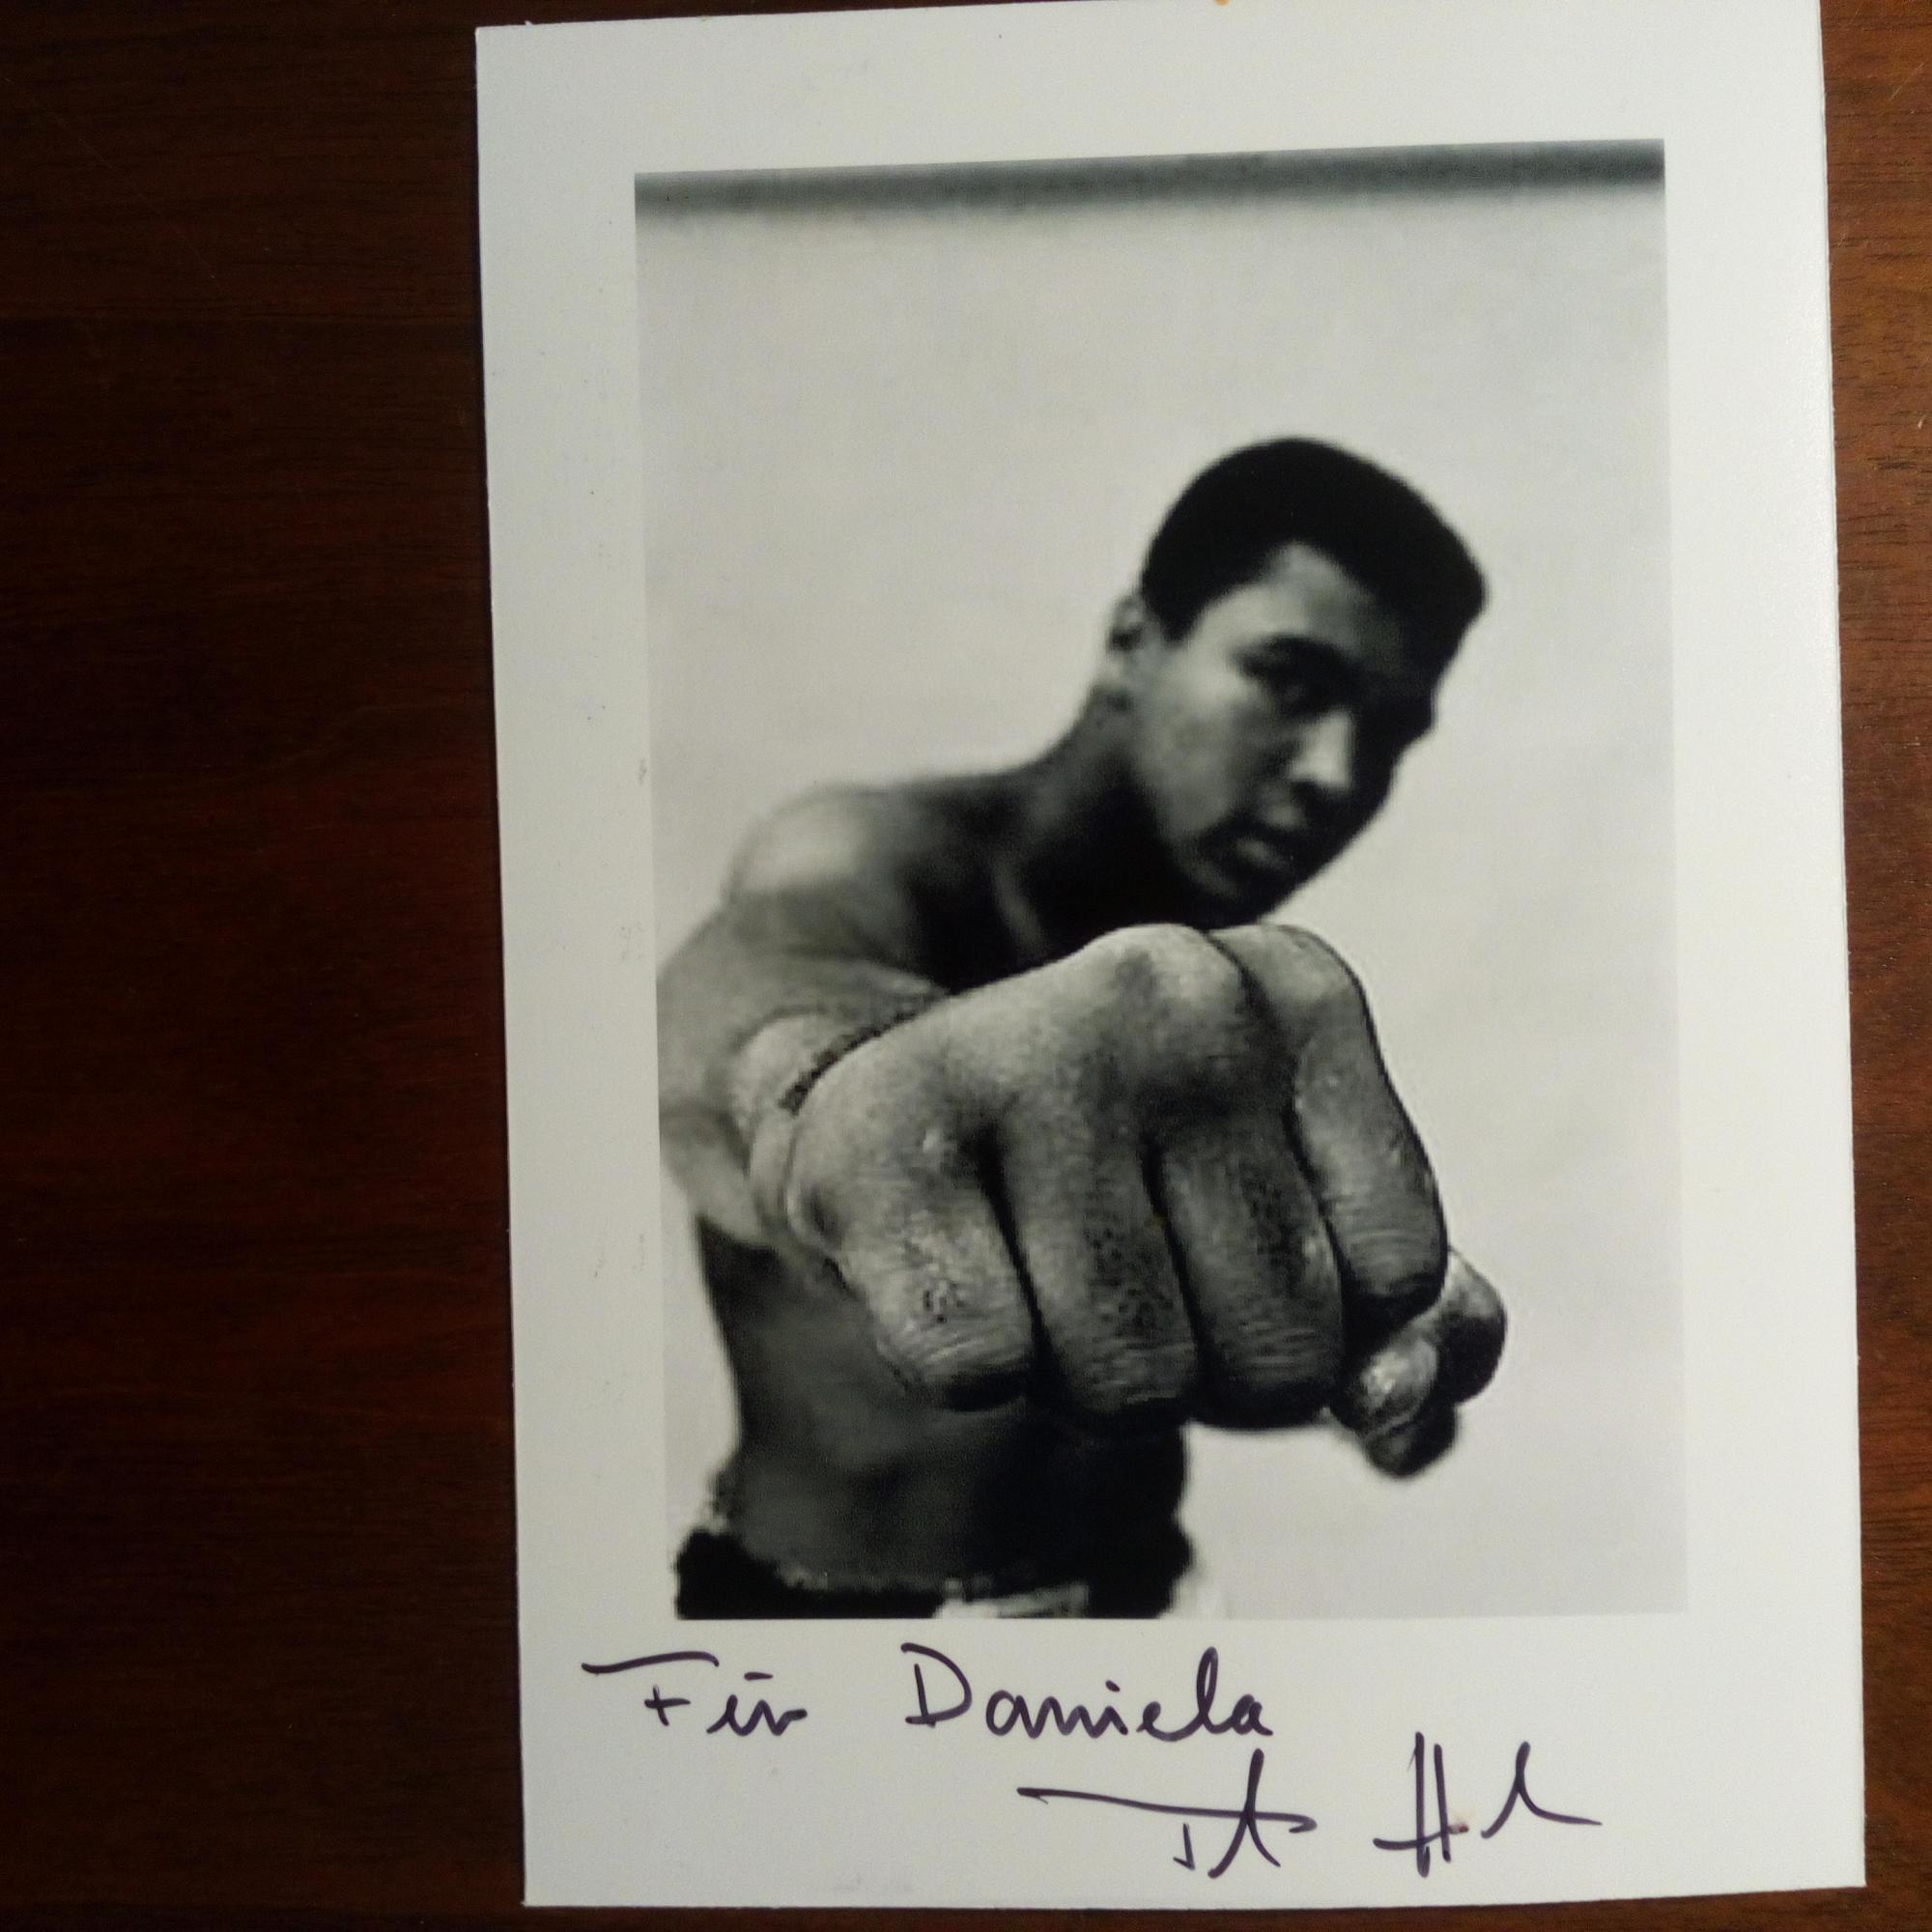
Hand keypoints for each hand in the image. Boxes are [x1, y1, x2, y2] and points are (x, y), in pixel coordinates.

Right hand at [747, 923, 1502, 1467]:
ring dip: (1080, 1382)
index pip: (1395, 1281)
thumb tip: (1400, 1407)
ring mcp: (1026, 1048)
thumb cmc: (1115, 1183)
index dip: (1305, 1316)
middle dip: (1199, 1370)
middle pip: (1275, 1350)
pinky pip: (983, 1370)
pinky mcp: (883, 1136)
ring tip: (1025, 1266)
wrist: (866, 1105)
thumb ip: (1413, 1324)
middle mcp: (1176, 989)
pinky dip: (966, 1367)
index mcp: (1300, 990)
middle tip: (1106, 1268)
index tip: (1208, 1239)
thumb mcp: (1291, 1217)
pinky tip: (942, 1265)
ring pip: (1133, 1383)